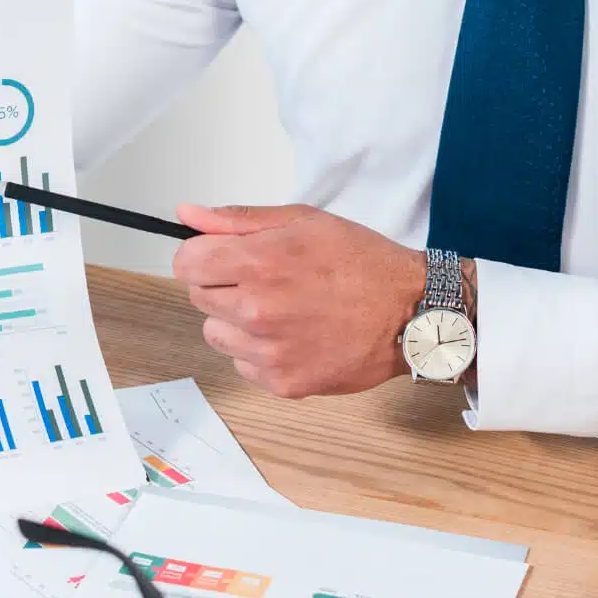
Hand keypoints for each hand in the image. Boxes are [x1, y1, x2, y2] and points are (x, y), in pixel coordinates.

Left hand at [174, 202, 425, 397]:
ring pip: (217, 334)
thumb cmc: (362, 262)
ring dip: (237, 322)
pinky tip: (295, 336)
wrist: (411, 312)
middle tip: (266, 281)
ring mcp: (268, 351)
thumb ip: (239, 220)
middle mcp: (257, 310)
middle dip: (223, 285)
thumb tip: (187, 215)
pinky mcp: (282, 382)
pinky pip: (243, 365)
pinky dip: (261, 353)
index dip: (203, 256)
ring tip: (281, 311)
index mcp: (258, 263)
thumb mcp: (304, 221)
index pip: (186, 263)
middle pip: (199, 297)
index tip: (224, 258)